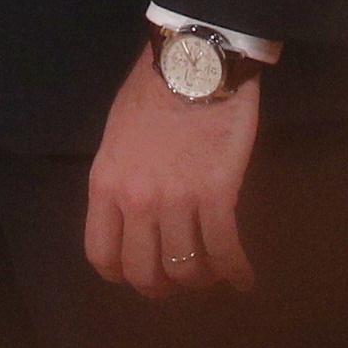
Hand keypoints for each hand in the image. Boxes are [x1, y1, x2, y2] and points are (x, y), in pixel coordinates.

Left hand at [86, 44, 260, 297]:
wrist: (195, 61)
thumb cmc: (154, 90)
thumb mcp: (116, 136)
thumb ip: (119, 179)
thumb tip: (129, 215)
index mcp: (107, 184)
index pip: (103, 255)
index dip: (123, 274)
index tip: (142, 273)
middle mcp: (137, 200)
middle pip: (144, 272)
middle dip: (164, 287)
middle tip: (181, 282)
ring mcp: (177, 199)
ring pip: (186, 268)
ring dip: (201, 281)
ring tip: (213, 277)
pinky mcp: (218, 193)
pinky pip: (225, 249)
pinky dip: (236, 272)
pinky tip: (244, 279)